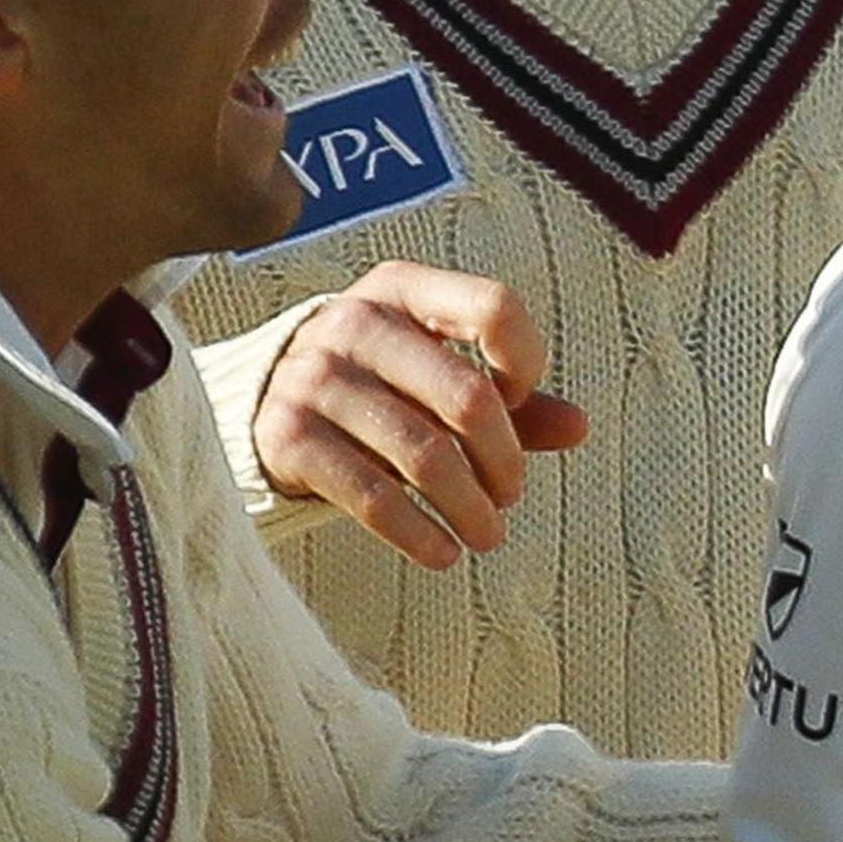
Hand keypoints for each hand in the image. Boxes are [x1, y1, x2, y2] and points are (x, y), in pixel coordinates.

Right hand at [251, 262, 590, 568]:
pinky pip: (372, 495)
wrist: (264, 398)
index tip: (522, 402)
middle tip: (511, 494)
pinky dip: (419, 533)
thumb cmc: (378, 380)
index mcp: (405, 289)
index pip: (494, 308)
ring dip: (468, 507)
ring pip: (424, 454)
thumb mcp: (438, 369)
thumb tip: (578, 427)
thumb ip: (509, 396)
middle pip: (467, 395)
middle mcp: (356, 322)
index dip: (525, 362)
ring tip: (487, 533)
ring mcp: (315, 377)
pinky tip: (443, 552)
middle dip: (504, 460)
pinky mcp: (288, 436)